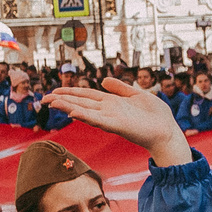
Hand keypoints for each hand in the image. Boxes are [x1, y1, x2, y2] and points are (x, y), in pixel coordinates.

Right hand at [44, 78, 191, 165]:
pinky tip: (73, 113)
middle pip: (80, 103)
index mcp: (111, 103)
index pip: (86, 96)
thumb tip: (104, 80)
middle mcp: (108, 111)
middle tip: (44, 99)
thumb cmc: (155, 116)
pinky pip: (99, 120)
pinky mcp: (118, 126)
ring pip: (85, 111)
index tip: (54, 91)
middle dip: (63, 100)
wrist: (167, 131)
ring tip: (52, 102)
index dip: (70, 93)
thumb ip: (120, 88)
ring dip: (68, 107)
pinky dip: (86, 116)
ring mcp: (111, 119)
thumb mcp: (136, 94)